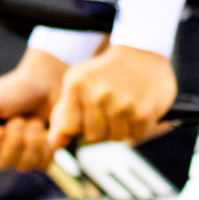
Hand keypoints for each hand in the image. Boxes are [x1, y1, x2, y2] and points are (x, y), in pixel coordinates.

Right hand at [0, 47, 70, 169]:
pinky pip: (43, 163)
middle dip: (14, 140)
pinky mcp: (41, 156)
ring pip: (23, 166)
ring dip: (31, 141)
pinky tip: (45, 131)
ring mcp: (21, 156)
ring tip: (34, 123)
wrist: (46, 83)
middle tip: (19, 120)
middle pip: (1, 163)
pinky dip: (45, 146)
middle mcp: (0, 150)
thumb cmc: (14, 89)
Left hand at [47, 45, 176, 149]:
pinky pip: (136, 135)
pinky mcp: (143, 112)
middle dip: (101, 128)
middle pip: (94, 137)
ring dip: (121, 128)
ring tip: (124, 106)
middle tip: (109, 108)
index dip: (79, 125)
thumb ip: (63, 116)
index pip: (69, 128)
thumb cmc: (103, 76)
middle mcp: (98, 93)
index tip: (87, 111)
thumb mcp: (76, 87)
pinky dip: (138, 126)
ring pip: (116, 138)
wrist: (142, 56)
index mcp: (77, 84)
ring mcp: (122, 104)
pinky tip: (138, 107)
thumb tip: (55, 144)